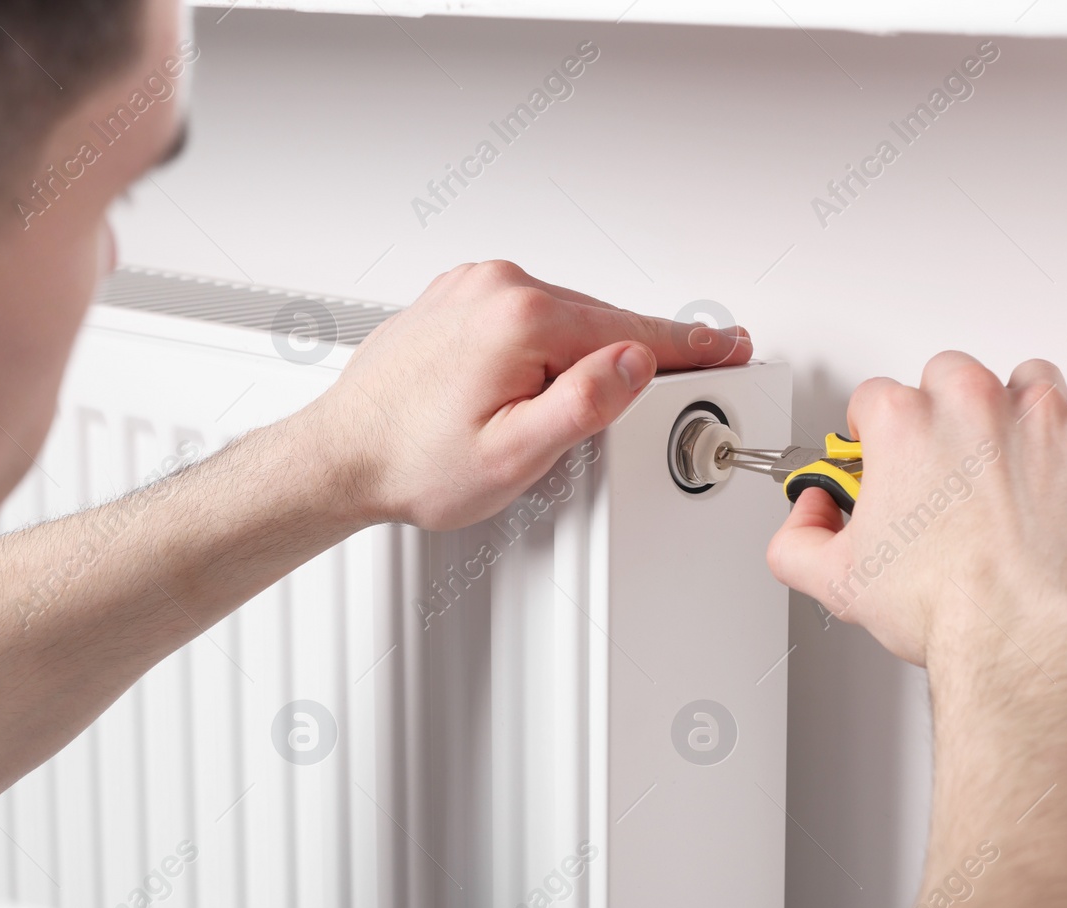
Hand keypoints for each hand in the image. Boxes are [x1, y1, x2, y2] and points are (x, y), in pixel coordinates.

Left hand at [303, 260, 751, 529]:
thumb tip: (635, 363)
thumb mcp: (514, 455)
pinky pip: (526, 315)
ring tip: (567, 415)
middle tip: (665, 392)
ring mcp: (471, 287)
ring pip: (564, 317)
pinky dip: (547, 343)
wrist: (339, 457)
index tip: (727, 347)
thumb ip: (584, 405)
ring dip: (584, 356)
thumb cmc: (411, 462)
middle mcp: (495, 287)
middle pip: (599, 320)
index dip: (686, 348)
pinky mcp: (455, 300)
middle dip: (635, 358)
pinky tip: (538, 384)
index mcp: (520, 318)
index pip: (629, 332)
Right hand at [767, 352, 1066, 666]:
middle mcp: (973, 403)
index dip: (877, 431)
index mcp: (905, 423)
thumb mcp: (834, 579)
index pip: (876, 397)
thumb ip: (797, 535)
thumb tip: (812, 510)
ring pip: (1025, 382)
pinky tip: (1059, 486)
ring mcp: (1042, 416)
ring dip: (1014, 415)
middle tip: (950, 465)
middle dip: (946, 414)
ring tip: (1010, 467)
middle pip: (950, 376)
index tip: (889, 455)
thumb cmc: (948, 607)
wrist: (1025, 638)